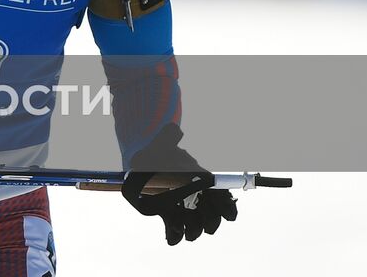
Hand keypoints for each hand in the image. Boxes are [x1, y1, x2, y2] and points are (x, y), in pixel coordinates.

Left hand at [122, 124, 237, 244]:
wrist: (138, 161)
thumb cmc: (156, 152)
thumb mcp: (163, 142)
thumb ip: (169, 136)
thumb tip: (174, 129)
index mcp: (200, 180)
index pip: (222, 197)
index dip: (227, 207)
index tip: (228, 216)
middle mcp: (195, 195)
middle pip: (211, 214)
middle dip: (210, 222)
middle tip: (205, 226)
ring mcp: (181, 206)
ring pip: (194, 223)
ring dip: (193, 230)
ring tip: (185, 232)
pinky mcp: (167, 213)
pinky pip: (175, 228)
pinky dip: (174, 235)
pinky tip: (172, 238)